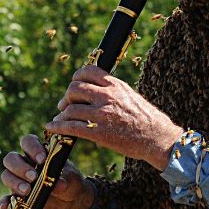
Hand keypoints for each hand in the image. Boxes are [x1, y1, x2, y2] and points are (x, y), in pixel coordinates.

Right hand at [0, 134, 94, 208]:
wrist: (70, 200)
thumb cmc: (70, 182)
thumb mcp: (71, 179)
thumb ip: (65, 179)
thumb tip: (58, 184)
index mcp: (38, 153)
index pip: (28, 142)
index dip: (32, 148)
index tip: (42, 160)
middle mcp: (25, 164)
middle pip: (11, 158)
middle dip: (20, 167)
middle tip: (33, 177)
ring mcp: (19, 180)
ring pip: (6, 175)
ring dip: (14, 182)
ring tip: (27, 190)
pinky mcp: (17, 197)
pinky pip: (5, 198)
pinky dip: (5, 202)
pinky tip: (6, 206)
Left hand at [45, 64, 183, 170]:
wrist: (156, 137)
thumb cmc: (146, 118)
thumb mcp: (130, 96)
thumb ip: (112, 90)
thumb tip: (94, 89)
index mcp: (115, 85)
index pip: (88, 71)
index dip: (76, 77)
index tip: (74, 85)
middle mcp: (107, 96)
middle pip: (74, 89)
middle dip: (67, 97)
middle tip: (65, 105)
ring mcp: (102, 114)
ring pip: (70, 109)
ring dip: (61, 114)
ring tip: (60, 119)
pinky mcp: (98, 133)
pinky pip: (70, 127)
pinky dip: (57, 127)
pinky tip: (52, 128)